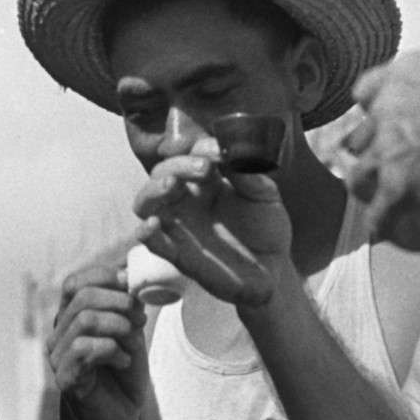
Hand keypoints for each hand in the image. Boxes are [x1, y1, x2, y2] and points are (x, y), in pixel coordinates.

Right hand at [47, 266, 144, 419]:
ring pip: (85, 319)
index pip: (74, 283)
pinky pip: (84, 348)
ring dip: (118, 325)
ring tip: (134, 342)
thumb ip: (127, 307)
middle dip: (119, 302)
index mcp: (70, 320)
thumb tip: (133, 272)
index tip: (132, 284)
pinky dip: (111, 349)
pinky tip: (123, 361)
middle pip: (81, 296)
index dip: (104, 276)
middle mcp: (58, 335)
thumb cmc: (122, 379)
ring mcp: (57, 357)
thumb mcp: (130, 335)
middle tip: (141, 319)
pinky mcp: (64, 379)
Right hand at [132, 152, 288, 308]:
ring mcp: (179, 225)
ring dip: (153, 189)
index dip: (203, 149)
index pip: (191, 154)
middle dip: (178, 165)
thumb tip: (232, 153)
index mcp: (206, 179)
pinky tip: (153, 224)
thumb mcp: (264, 195)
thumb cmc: (266, 229)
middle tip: (204, 168)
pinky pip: (151, 241)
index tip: (221, 153)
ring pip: (146, 202)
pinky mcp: (177, 253)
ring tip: (171, 183)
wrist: (273, 270)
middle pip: (163, 172)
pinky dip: (145, 232)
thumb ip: (247, 174)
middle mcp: (187, 198)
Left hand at [340, 51, 419, 250]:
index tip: (393, 127)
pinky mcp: (399, 189)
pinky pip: (380, 220)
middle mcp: (386, 112)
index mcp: (402, 77)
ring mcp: (387, 152)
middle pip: (361, 141)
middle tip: (405, 174)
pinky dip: (398, 234)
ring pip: (360, 181)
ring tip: (409, 213)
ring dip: (379, 197)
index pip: (366, 94)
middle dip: (378, 158)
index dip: (378, 115)